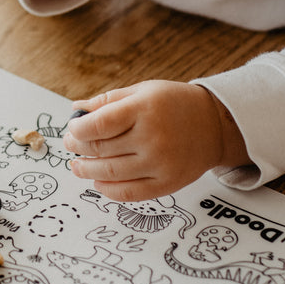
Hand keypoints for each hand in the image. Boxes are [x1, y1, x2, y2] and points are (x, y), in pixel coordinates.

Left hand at [63, 81, 247, 200]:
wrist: (214, 125)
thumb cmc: (174, 103)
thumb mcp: (143, 91)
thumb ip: (108, 101)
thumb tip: (76, 110)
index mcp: (144, 109)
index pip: (99, 124)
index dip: (78, 129)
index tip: (72, 128)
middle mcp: (152, 137)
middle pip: (101, 149)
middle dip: (78, 148)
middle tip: (70, 145)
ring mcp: (160, 163)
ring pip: (110, 173)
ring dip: (86, 170)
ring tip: (77, 165)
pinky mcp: (167, 183)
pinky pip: (129, 193)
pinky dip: (108, 190)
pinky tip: (98, 181)